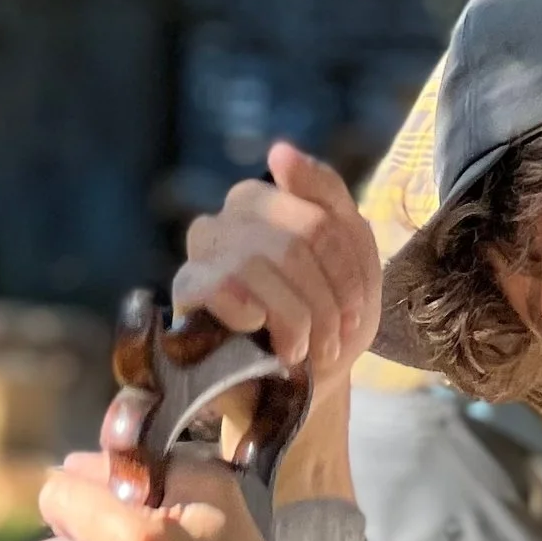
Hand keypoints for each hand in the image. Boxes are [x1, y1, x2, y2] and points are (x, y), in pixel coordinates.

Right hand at [174, 142, 378, 396]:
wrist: (300, 388)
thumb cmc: (327, 321)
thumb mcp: (353, 257)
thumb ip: (326, 195)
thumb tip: (277, 151)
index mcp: (275, 200)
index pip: (322, 217)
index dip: (346, 275)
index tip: (354, 314)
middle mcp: (236, 214)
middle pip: (298, 240)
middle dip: (325, 302)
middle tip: (330, 341)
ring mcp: (207, 248)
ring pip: (263, 261)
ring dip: (296, 319)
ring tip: (300, 350)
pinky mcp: (187, 286)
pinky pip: (221, 283)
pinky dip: (252, 315)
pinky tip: (256, 331)